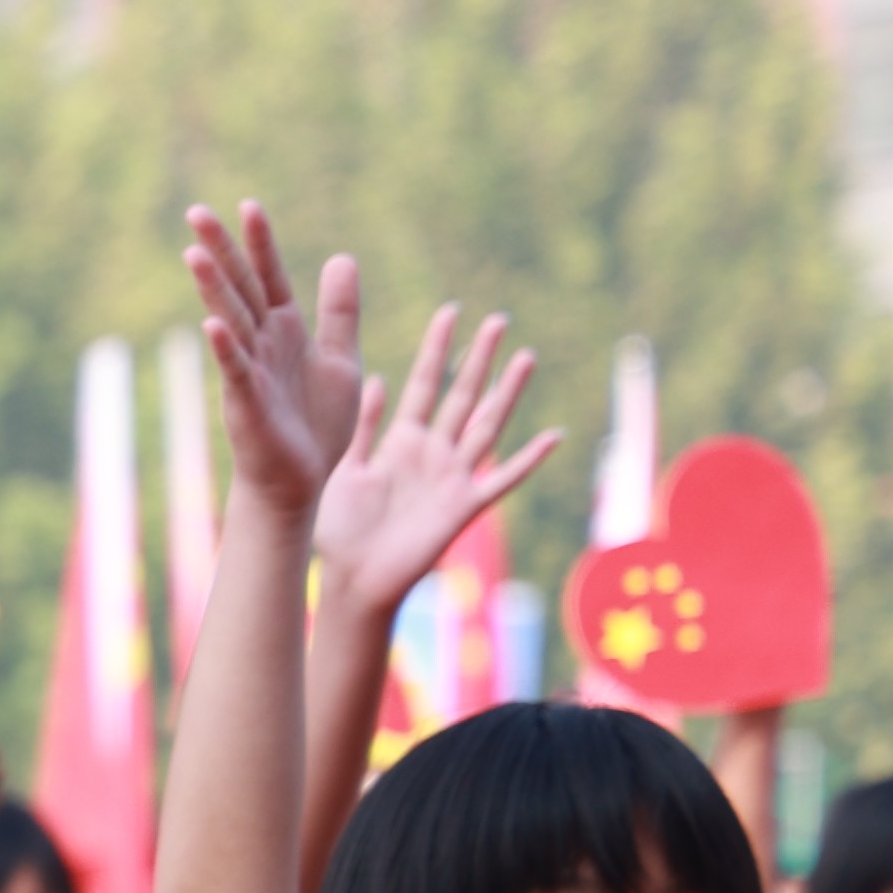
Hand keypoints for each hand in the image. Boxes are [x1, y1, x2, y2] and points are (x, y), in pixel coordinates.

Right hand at [185, 204, 363, 507]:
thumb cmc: (316, 425)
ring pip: (230, 320)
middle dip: (221, 251)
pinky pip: (235, 370)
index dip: (261, 243)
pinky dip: (225, 348)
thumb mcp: (341, 358)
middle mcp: (263, 344)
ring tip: (193, 252)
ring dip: (212, 288)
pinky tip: (213, 325)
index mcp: (286, 331)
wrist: (301, 481)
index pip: (270, 276)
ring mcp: (250, 371)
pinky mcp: (247, 403)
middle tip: (196, 212)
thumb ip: (340, 310)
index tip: (248, 206)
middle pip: (240, 287)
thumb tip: (342, 256)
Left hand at [311, 299, 560, 611]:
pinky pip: (501, 480)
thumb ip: (361, 427)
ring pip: (487, 426)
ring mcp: (452, 477)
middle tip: (499, 319)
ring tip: (527, 358)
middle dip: (480, 358)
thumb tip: (374, 378)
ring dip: (507, 393)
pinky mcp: (463, 507)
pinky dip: (527, 460)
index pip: (426, 383)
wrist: (351, 579)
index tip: (451, 312)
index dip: (439, 349)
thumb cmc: (340, 530)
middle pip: (463, 395)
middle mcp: (433, 453)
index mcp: (401, 441)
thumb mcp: (344, 468)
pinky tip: (552, 437)